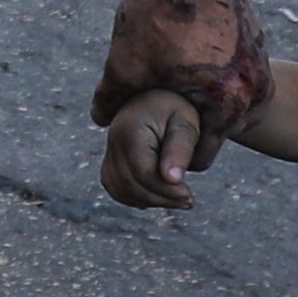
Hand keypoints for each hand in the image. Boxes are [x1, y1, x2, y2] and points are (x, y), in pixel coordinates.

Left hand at [92, 0, 265, 155]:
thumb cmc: (156, 14)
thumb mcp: (124, 64)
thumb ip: (111, 100)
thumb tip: (100, 121)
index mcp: (226, 105)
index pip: (201, 154)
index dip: (172, 154)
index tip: (152, 143)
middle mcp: (254, 89)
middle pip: (220, 128)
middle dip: (191, 124)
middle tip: (160, 113)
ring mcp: (260, 62)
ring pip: (230, 98)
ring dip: (206, 98)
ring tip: (173, 84)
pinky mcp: (258, 38)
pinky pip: (237, 71)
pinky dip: (217, 72)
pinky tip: (189, 56)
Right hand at [102, 89, 208, 211]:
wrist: (158, 95)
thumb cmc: (177, 108)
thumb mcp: (185, 125)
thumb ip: (180, 150)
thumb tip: (172, 180)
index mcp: (131, 129)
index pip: (144, 173)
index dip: (166, 190)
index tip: (189, 197)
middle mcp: (113, 140)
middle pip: (131, 184)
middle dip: (161, 199)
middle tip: (188, 201)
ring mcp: (109, 150)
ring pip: (120, 189)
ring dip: (148, 200)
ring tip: (175, 199)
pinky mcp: (110, 159)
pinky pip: (115, 187)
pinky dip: (134, 197)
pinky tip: (157, 196)